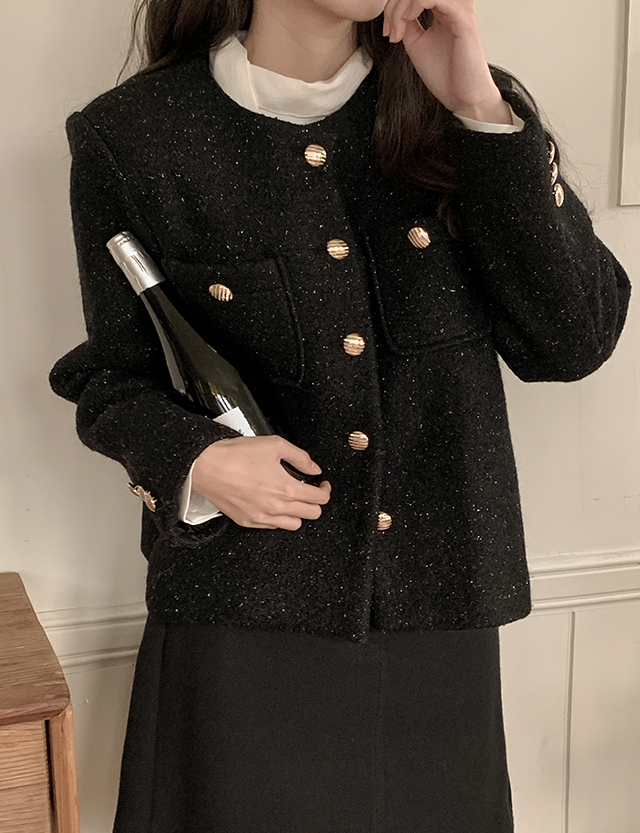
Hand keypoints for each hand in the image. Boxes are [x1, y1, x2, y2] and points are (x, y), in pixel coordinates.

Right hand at [191, 435, 331, 530]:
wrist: (206, 466)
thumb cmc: (235, 455)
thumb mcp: (275, 445)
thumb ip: (300, 457)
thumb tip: (313, 468)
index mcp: (287, 489)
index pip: (320, 499)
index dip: (325, 490)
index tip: (321, 484)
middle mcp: (276, 508)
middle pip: (312, 514)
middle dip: (315, 501)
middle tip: (309, 490)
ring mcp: (262, 518)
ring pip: (294, 525)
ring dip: (298, 512)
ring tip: (291, 499)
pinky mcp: (248, 522)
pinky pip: (273, 527)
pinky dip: (279, 518)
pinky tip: (273, 504)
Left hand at [382, 0, 511, 123]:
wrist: (462, 97)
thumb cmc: (445, 74)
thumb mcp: (416, 43)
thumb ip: (407, 23)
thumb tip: (394, 11)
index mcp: (444, 8)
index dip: (393, 7)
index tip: (387, 32)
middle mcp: (454, 4)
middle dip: (394, 6)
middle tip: (389, 31)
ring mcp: (459, 8)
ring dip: (401, 7)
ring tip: (397, 31)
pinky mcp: (463, 18)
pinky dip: (413, 7)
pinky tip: (406, 24)